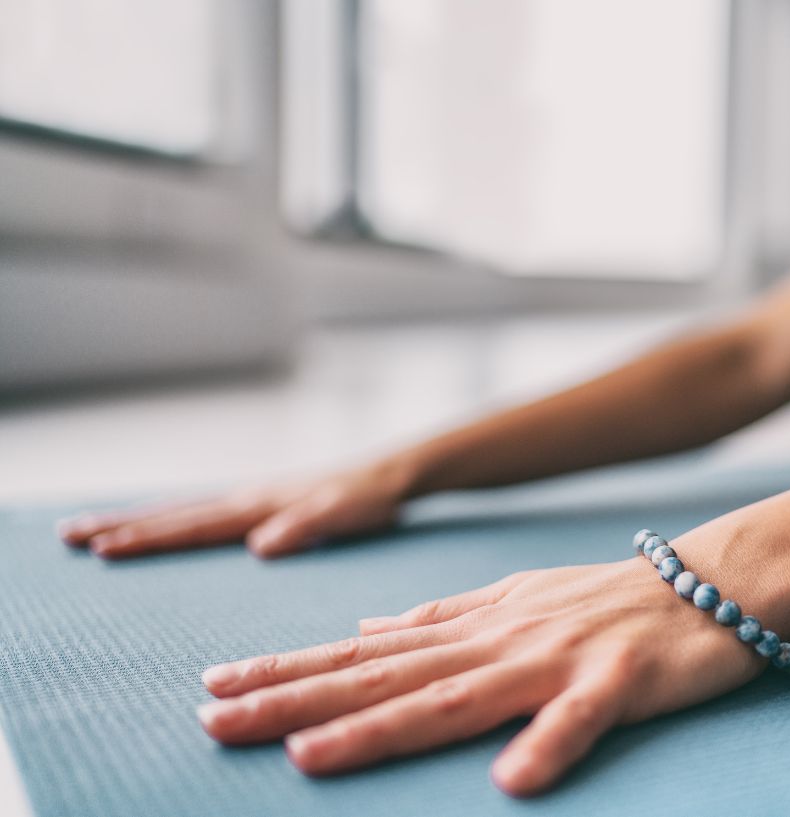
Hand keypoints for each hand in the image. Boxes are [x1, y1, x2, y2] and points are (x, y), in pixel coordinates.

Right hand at [57, 459, 413, 558]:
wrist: (391, 474)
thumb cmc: (369, 499)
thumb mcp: (342, 516)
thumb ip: (304, 528)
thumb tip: (259, 547)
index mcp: (258, 505)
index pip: (192, 526)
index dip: (148, 539)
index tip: (102, 548)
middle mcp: (247, 499)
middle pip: (173, 515)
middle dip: (120, 525)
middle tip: (68, 536)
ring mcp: (252, 499)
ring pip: (183, 511)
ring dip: (137, 521)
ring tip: (92, 529)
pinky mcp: (262, 504)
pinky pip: (203, 513)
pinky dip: (171, 519)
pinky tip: (160, 526)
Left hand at [194, 558, 767, 795]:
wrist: (715, 579)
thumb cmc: (614, 598)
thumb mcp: (517, 597)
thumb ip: (443, 616)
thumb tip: (369, 628)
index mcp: (479, 626)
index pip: (369, 651)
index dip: (292, 669)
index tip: (216, 684)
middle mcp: (504, 639)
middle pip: (389, 676)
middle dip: (298, 701)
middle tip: (215, 722)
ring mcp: (558, 658)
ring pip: (457, 697)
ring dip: (383, 728)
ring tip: (309, 758)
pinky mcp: (619, 681)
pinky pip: (580, 720)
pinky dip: (546, 743)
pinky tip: (511, 782)